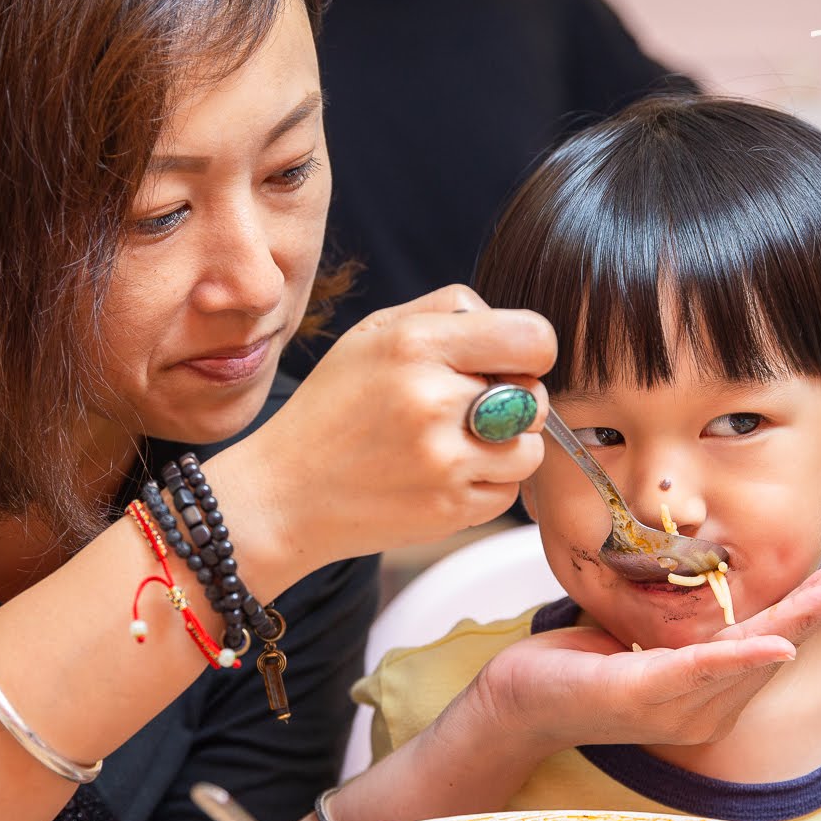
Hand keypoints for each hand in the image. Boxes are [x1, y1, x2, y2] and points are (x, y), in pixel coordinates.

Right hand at [229, 285, 553, 571]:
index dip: (530, 351)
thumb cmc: (334, 406)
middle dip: (514, 401)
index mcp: (416, 343)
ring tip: (456, 444)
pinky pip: (508, 492)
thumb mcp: (372, 333)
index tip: (510, 363)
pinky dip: (485, 485)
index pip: (533, 338)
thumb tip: (507, 326)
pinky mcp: (450, 510)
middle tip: (469, 409)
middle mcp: (433, 400)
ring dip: (505, 448)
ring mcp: (444, 461)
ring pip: (530, 449)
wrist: (285, 494)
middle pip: (535, 397)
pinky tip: (442, 476)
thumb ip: (446, 310)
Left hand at [463, 562, 820, 757]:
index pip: (774, 644)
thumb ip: (691, 625)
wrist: (518, 702)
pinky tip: (773, 644)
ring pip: (747, 656)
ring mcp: (676, 709)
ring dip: (796, 623)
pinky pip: (698, 671)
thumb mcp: (648, 641)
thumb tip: (722, 584)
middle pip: (774, 649)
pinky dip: (739, 658)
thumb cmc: (581, 668)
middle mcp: (704, 710)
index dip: (814, 610)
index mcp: (710, 695)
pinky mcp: (641, 695)